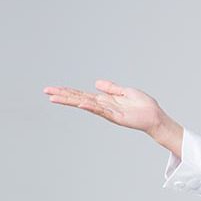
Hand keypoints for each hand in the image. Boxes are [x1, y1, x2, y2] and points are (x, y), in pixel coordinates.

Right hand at [43, 79, 164, 133]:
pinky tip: (80, 103)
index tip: (52, 89)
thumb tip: (96, 83)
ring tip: (55, 97)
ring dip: (70, 101)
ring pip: (85, 104)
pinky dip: (90, 107)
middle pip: (78, 99)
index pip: (81, 94)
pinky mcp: (116, 117)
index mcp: (104, 100)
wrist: (154, 116)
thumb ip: (111, 88)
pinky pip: (100, 111)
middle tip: (46, 92)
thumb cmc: (143, 105)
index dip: (67, 91)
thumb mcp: (125, 91)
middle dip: (62, 95)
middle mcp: (103, 106)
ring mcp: (107, 112)